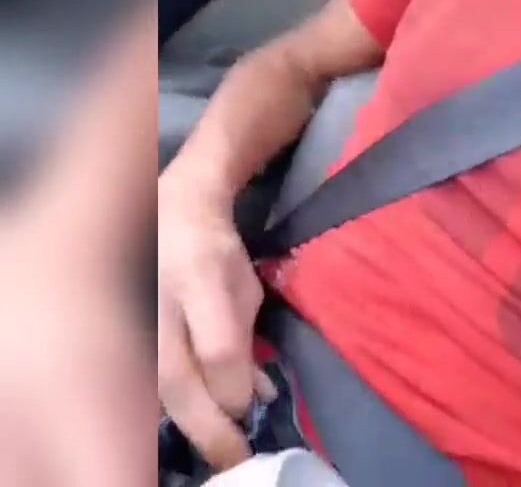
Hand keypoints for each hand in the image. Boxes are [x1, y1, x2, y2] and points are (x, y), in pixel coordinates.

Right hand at [158, 174, 275, 469]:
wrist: (168, 212)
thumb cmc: (217, 249)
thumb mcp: (245, 286)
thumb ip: (247, 341)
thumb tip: (255, 399)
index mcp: (201, 276)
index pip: (218, 348)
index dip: (236, 386)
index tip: (250, 406)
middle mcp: (159, 297)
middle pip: (178, 380)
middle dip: (209, 427)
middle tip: (234, 457)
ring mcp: (131, 312)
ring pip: (151, 389)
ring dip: (183, 423)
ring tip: (212, 446)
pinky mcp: (117, 327)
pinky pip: (136, 380)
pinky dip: (160, 408)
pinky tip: (179, 423)